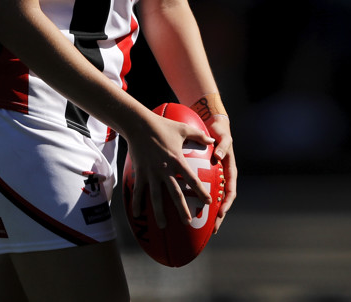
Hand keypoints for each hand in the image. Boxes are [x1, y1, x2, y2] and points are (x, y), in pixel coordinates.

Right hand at [126, 112, 214, 228]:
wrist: (139, 124)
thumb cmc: (163, 125)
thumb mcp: (183, 128)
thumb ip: (199, 136)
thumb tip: (213, 141)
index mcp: (177, 160)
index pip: (191, 179)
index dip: (200, 191)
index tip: (207, 202)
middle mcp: (164, 169)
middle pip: (175, 193)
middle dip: (182, 209)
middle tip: (188, 222)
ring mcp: (151, 172)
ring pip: (156, 197)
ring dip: (159, 213)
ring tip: (163, 226)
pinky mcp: (139, 172)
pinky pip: (138, 190)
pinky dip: (137, 203)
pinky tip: (137, 215)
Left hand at [205, 114, 236, 233]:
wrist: (215, 127)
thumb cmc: (220, 133)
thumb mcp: (224, 138)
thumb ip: (223, 145)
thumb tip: (218, 155)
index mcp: (230, 171)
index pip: (230, 191)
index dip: (226, 203)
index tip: (221, 212)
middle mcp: (223, 177)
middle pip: (222, 200)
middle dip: (218, 216)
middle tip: (212, 229)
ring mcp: (215, 177)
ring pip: (212, 198)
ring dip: (208, 212)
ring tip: (201, 226)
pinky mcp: (206, 175)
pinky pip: (202, 189)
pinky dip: (197, 198)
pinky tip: (188, 207)